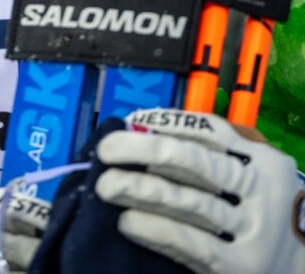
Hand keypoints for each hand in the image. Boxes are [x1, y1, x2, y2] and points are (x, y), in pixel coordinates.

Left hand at [94, 107, 304, 273]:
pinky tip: (128, 222)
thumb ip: (220, 154)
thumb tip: (152, 132)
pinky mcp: (240, 267)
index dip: (166, 123)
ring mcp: (252, 230)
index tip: (132, 120)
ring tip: (106, 185)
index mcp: (262, 159)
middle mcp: (259, 189)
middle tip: (107, 149)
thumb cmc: (271, 213)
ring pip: (187, 201)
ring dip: (140, 189)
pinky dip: (155, 229)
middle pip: (192, 161)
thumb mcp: (260, 175)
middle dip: (144, 150)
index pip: (209, 131)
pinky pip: (190, 242)